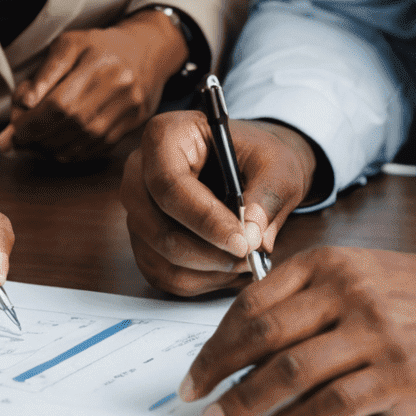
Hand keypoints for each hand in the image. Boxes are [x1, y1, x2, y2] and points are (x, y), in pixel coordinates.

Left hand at [0, 11, 187, 161]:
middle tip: (19, 139)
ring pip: (83, 143)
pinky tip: (56, 146)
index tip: (13, 130)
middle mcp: (119, 89)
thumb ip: (45, 72)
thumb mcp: (70, 43)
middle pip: (70, 127)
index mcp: (99, 64)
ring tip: (34, 143)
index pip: (59, 104)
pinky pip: (96, 150)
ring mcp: (129, 111)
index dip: (32, 123)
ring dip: (51, 150)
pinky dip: (71, 153)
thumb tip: (24, 105)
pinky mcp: (133, 126)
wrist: (147, 51)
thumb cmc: (101, 46)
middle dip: (38, 138)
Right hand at [122, 111, 315, 294]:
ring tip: (247, 260)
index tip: (243, 242)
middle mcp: (139, 171)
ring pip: (161, 257)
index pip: (170, 184)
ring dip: (208, 269)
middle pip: (158, 227)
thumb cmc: (260, 158)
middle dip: (208, 252)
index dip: (205, 218)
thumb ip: (267, 196)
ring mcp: (137, 208)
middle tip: (251, 257)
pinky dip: (200, 280)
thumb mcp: (278, 166)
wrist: (251, 166)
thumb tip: (252, 235)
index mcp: (166, 135)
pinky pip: (163, 274)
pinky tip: (229, 266)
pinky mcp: (143, 239)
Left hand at [177, 248, 415, 415]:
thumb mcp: (354, 271)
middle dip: (221, 373)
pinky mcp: (399, 373)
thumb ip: (304, 298)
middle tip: (198, 401)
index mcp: (327, 265)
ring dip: (252, 402)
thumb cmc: (410, 291)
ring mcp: (373, 334)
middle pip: (265, 337)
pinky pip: (341, 401)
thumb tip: (244, 345)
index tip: (197, 370)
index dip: (218, 341)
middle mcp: (346, 294)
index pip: (254, 303)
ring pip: (295, 370)